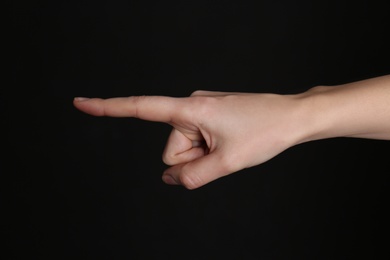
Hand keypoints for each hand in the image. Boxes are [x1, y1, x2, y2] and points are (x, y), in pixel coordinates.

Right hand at [73, 91, 304, 188]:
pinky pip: (197, 143)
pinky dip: (209, 152)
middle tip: (222, 154)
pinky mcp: (209, 118)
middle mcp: (191, 106)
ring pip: (185, 150)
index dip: (108, 108)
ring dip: (203, 157)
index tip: (80, 103)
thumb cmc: (265, 131)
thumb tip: (170, 179)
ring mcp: (200, 112)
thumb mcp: (227, 162)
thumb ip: (192, 177)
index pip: (140, 108)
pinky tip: (229, 144)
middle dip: (192, 160)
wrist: (292, 117)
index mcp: (190, 109)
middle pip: (172, 149)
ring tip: (229, 148)